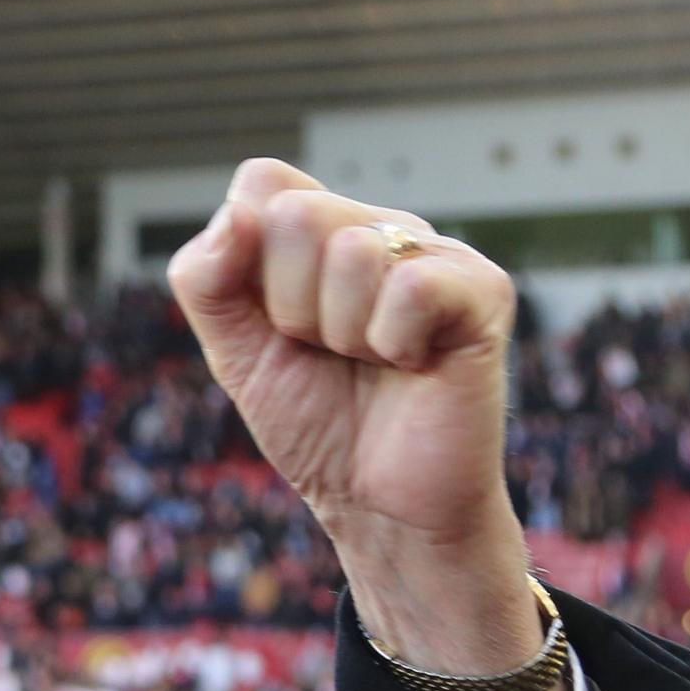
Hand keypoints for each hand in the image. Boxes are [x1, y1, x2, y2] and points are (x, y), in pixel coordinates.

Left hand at [171, 158, 550, 690]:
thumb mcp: (234, 350)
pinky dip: (392, 345)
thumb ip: (207, 278)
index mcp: (323, 230)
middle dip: (292, 307)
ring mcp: (435, 254)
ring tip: (371, 363)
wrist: (377, 505)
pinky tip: (412, 365)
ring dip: (342, 333)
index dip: (248, 265)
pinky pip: (411, 287)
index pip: (262, 185)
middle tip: (328, 351)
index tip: (276, 325)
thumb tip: (235, 213)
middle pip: (298, 215)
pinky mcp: (482, 291)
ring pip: (351, 252)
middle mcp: (380, 228)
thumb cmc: (315, 422)